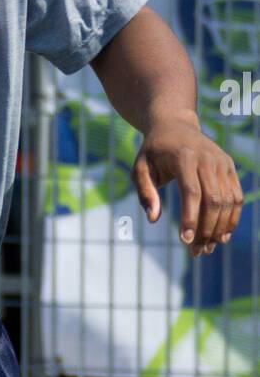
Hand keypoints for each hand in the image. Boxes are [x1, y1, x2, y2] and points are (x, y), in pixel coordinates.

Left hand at [132, 113, 242, 256]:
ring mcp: (222, 162)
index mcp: (184, 157)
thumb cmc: (154, 151)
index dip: (190, 218)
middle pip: (214, 200)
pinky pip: (236, 196)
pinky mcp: (229, 167)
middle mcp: (208, 159)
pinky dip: (232, 218)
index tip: (185, 241)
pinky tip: (222, 236)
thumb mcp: (140, 168)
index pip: (192, 192)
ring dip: (220, 228)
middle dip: (206, 229)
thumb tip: (154, 219)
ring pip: (228, 201)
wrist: (175, 124)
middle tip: (195, 252)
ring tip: (207, 248)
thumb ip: (145, 192)